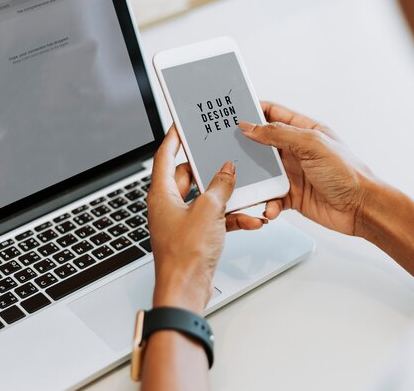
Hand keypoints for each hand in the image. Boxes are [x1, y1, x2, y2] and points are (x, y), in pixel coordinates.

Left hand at [147, 126, 264, 314]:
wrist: (186, 290)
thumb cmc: (185, 254)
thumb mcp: (209, 210)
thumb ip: (220, 186)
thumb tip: (227, 170)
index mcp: (162, 193)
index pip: (165, 155)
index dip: (174, 137)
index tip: (182, 124)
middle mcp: (169, 205)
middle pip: (189, 176)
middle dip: (211, 170)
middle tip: (226, 157)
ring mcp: (182, 221)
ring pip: (206, 199)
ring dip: (227, 198)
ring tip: (246, 192)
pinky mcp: (195, 235)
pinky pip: (215, 219)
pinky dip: (232, 218)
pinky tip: (251, 219)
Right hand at [239, 102, 376, 235]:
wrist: (361, 208)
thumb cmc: (346, 172)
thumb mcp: (312, 145)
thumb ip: (279, 134)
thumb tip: (251, 127)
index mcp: (304, 130)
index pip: (273, 114)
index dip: (253, 111)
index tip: (233, 111)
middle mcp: (297, 150)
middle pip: (263, 144)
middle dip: (246, 147)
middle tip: (226, 147)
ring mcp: (294, 173)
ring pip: (263, 173)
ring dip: (255, 180)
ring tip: (245, 183)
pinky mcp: (292, 196)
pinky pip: (271, 198)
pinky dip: (267, 203)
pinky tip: (270, 207)